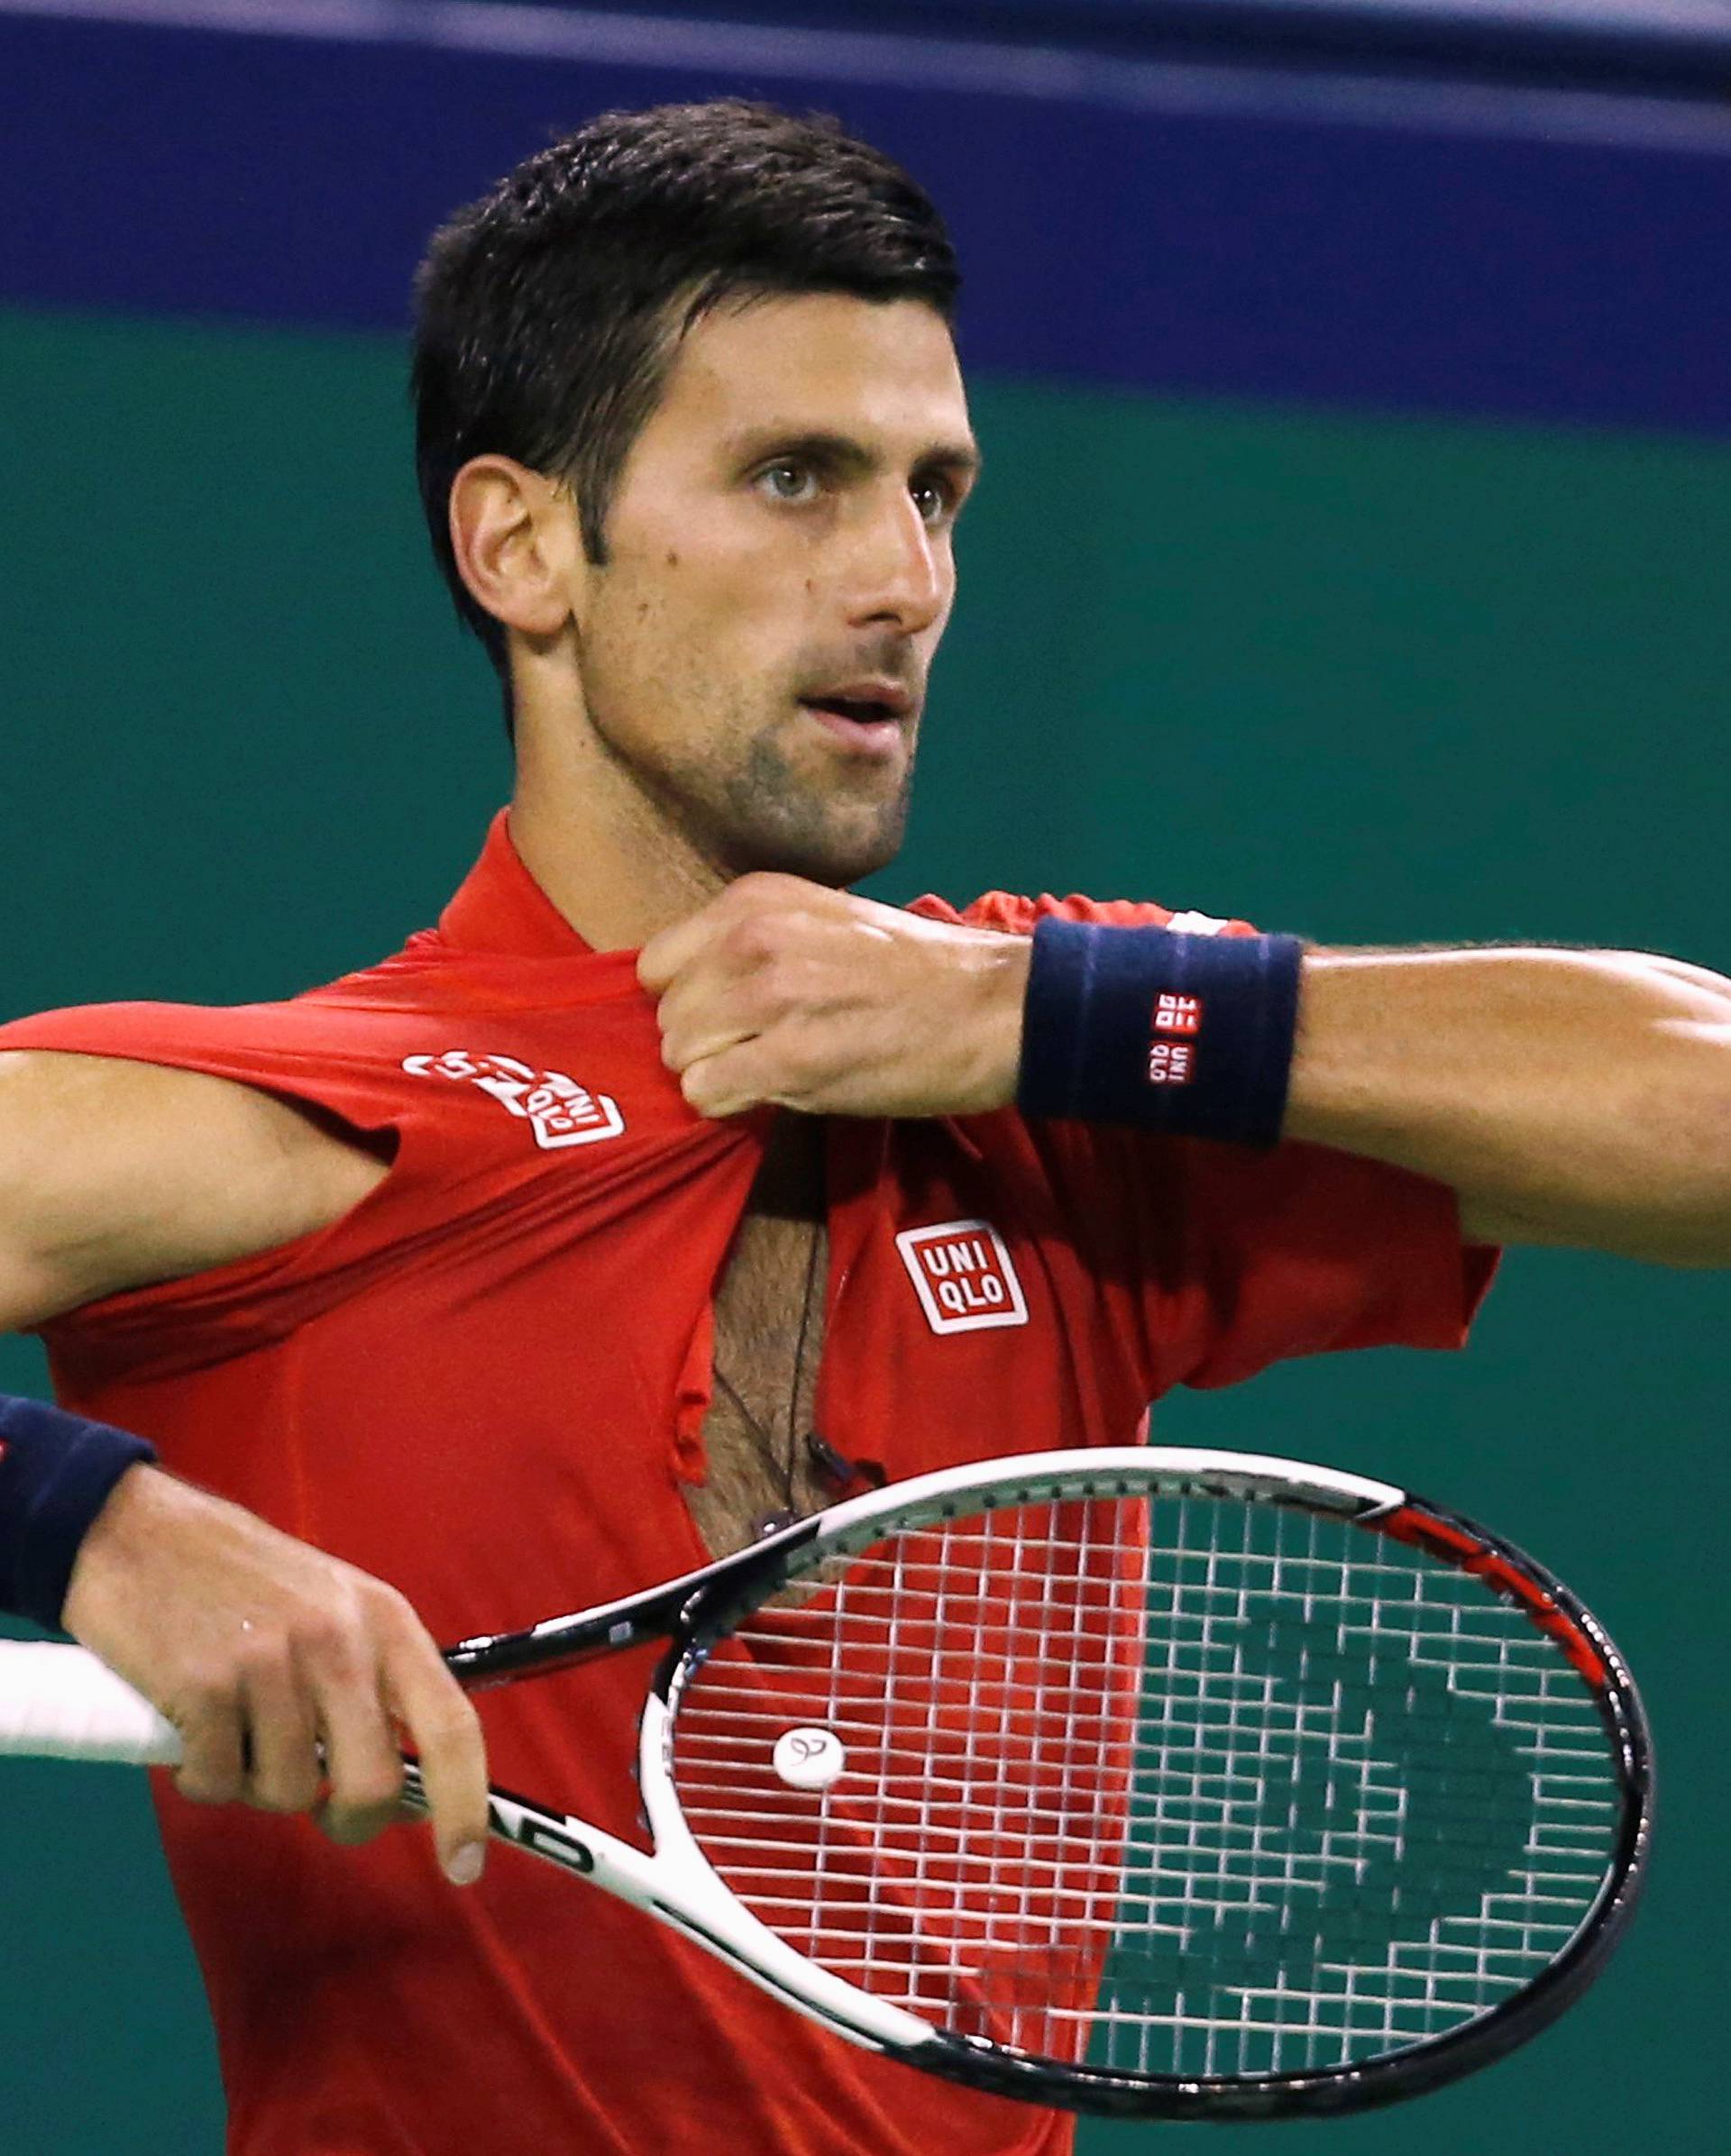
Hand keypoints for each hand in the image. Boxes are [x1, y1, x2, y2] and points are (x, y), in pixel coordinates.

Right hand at [62, 1466, 488, 1884]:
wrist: (139, 1533)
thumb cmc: (243, 1578)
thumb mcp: (336, 1604)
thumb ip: (372, 1681)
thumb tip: (402, 1785)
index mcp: (386, 1621)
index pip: (451, 1724)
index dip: (465, 1805)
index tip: (464, 1867)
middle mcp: (341, 1642)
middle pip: (372, 1783)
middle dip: (346, 1816)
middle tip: (319, 1803)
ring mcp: (273, 1663)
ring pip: (288, 1792)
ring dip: (258, 1782)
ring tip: (236, 1727)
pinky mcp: (205, 1686)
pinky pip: (218, 1784)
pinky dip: (202, 1776)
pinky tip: (191, 1728)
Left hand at [637, 874, 1029, 1119]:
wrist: (994, 1009)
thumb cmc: (916, 973)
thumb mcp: (824, 921)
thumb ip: (757, 941)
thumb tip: (695, 988)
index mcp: (757, 899)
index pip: (658, 964)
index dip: (690, 1000)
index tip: (732, 1017)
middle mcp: (754, 938)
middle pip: (666, 1016)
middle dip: (704, 1043)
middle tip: (761, 1049)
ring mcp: (771, 997)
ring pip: (679, 1057)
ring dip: (720, 1075)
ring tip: (775, 1069)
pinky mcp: (791, 1059)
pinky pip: (707, 1094)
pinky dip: (733, 1104)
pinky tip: (781, 1091)